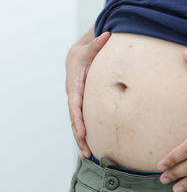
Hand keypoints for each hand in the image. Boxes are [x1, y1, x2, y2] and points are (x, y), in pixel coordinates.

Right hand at [65, 31, 110, 158]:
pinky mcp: (83, 106)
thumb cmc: (85, 53)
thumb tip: (108, 34)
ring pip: (77, 124)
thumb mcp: (90, 48)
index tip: (83, 132)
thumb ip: (97, 44)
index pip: (76, 104)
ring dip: (81, 140)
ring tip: (87, 156)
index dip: (79, 119)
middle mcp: (74, 96)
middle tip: (87, 151)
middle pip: (75, 119)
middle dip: (80, 136)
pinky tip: (90, 148)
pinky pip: (83, 122)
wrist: (78, 57)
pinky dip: (85, 135)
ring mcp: (77, 103)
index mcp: (75, 84)